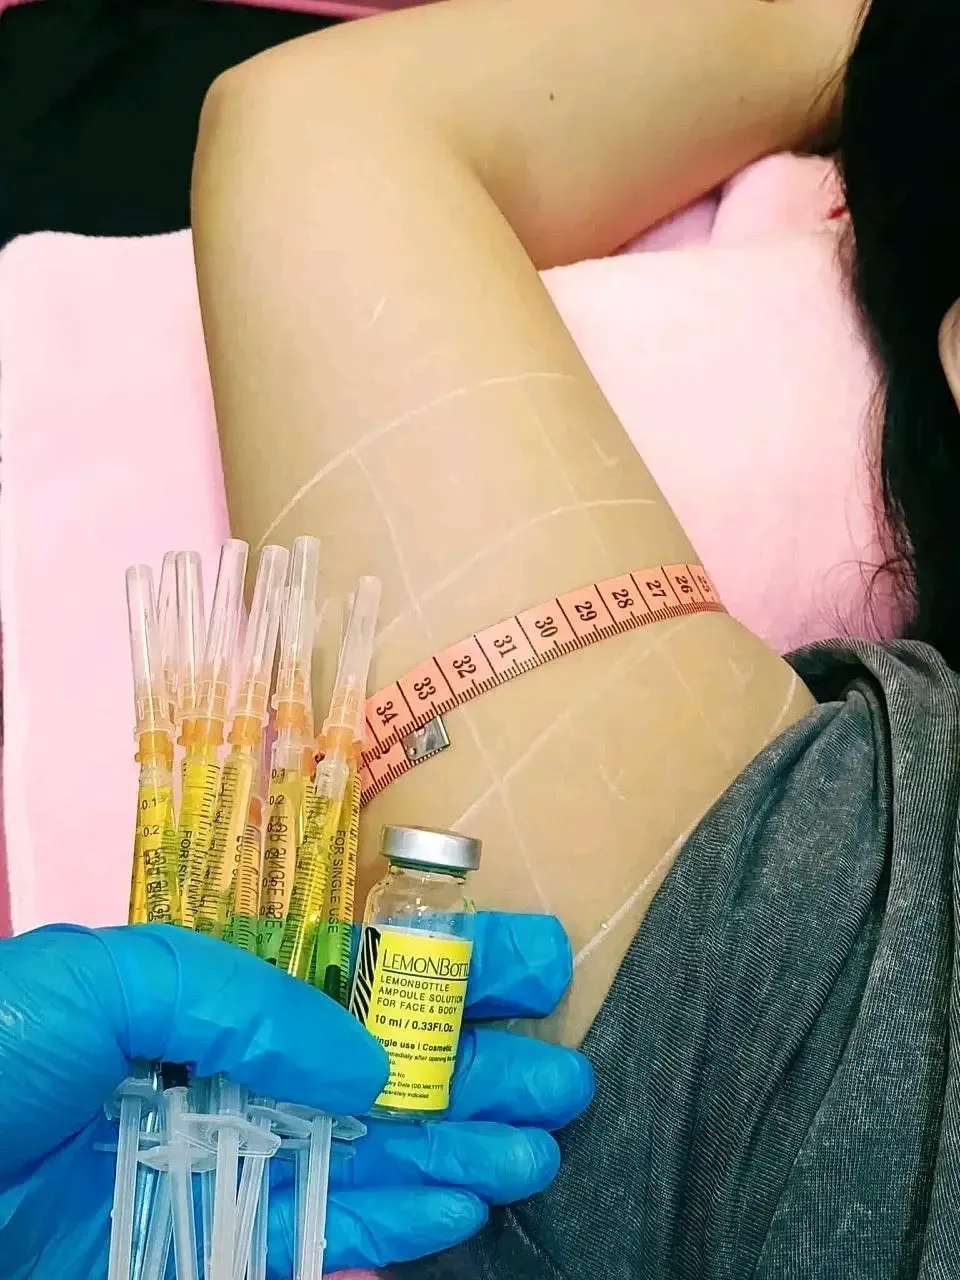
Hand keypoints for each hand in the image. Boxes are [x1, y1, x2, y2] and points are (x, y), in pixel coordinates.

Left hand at [0, 915, 591, 1277]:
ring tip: (538, 1145)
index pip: (355, 971)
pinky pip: (324, 1233)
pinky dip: (398, 1222)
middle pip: (381, 1067)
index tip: (534, 964)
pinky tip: (463, 1202)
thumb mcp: (112, 978)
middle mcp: (238, 1072)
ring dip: (457, 1150)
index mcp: (216, 992)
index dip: (446, 965)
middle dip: (476, 1067)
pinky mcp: (213, 1246)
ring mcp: (229, 1161)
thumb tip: (364, 1058)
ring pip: (370, 1153)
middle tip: (565, 1074)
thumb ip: (246, 1003)